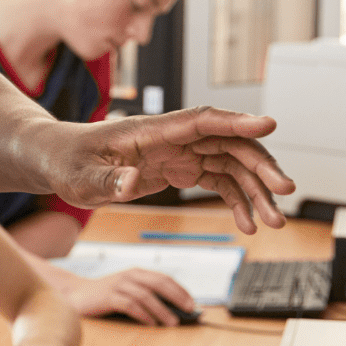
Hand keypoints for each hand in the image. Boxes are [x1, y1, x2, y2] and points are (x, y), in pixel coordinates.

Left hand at [44, 108, 295, 233]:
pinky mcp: (180, 169)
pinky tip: (248, 224)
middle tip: (285, 193)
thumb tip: (130, 183)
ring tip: (274, 221)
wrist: (60, 162)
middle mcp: (174, 138)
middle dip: (260, 166)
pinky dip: (236, 201)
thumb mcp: (80, 178)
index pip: (202, 120)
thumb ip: (106, 181)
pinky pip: (218, 182)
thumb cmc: (68, 163)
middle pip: (228, 144)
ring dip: (255, 191)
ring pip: (231, 165)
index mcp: (152, 131)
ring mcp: (180, 152)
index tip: (269, 125)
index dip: (237, 121)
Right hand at [65, 268, 197, 326]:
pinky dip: (143, 315)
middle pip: (159, 283)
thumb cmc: (106, 296)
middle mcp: (129, 276)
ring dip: (162, 310)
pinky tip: (151, 323)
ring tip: (172, 322)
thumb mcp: (127, 290)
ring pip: (146, 296)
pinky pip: (130, 305)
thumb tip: (174, 310)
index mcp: (137, 273)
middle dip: (177, 297)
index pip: (164, 278)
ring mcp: (118, 285)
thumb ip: (146, 296)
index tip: (193, 304)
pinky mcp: (108, 297)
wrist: (76, 295)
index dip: (180, 290)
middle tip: (188, 310)